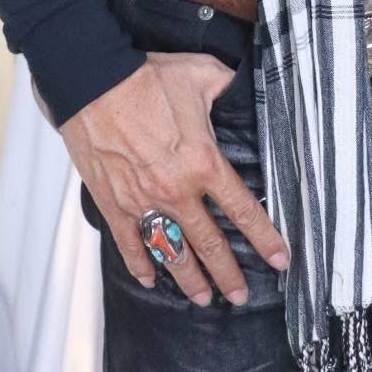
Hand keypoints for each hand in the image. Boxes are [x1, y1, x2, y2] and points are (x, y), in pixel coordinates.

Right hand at [57, 52, 289, 307]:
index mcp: (203, 162)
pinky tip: (150, 279)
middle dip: (228, 274)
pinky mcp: (115, 204)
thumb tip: (245, 83)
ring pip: (172, 252)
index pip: (242, 210)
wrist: (93, 84)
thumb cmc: (146, 78)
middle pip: (210, 244)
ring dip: (189, 279)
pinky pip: (130, 244)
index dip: (264, 238)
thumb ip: (227, 85)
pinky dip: (140, 265)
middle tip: (240, 296)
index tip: (279, 260)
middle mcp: (177, 191)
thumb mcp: (200, 73)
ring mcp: (144, 202)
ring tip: (202, 298)